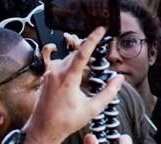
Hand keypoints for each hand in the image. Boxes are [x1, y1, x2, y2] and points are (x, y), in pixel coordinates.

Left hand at [23, 27, 124, 143]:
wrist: (42, 131)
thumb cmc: (63, 122)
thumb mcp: (91, 109)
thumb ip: (108, 92)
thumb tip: (118, 79)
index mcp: (67, 79)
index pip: (82, 53)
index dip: (93, 38)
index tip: (101, 29)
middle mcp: (56, 74)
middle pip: (77, 54)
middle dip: (89, 51)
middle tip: (101, 52)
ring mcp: (50, 76)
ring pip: (69, 59)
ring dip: (81, 61)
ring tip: (91, 70)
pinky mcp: (47, 79)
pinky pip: (62, 66)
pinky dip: (73, 67)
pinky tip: (79, 78)